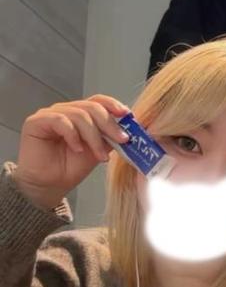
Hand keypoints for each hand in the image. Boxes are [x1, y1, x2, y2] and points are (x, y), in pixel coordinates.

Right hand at [14, 94, 129, 208]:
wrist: (50, 185)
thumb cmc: (70, 168)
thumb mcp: (97, 152)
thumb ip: (109, 139)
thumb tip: (128, 132)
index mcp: (81, 115)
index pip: (98, 101)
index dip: (113, 105)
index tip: (128, 115)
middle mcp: (66, 111)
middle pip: (92, 107)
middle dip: (110, 125)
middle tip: (122, 140)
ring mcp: (51, 114)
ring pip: (79, 115)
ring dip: (94, 137)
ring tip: (100, 156)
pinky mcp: (37, 122)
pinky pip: (60, 121)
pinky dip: (73, 135)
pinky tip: (78, 149)